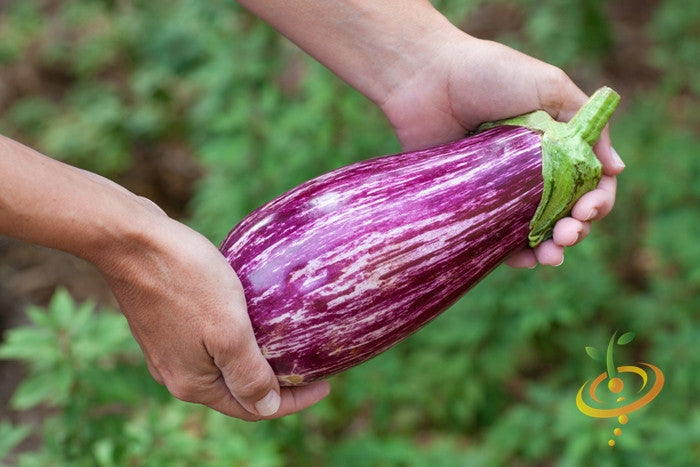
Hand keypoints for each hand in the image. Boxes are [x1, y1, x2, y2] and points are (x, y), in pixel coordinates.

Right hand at [95, 203, 329, 419]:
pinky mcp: (166, 324)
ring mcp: (169, 349)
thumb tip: (268, 408)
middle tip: (310, 366)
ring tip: (287, 344)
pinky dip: (236, 339)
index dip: (293, 401)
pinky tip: (251, 318)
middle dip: (276, 382)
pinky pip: (210, 342)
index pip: (254, 407)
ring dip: (256, 359)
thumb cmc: (186, 280)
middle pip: (238, 389)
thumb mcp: (228, 330)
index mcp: (194, 383)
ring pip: (223, 365)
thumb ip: (249, 374)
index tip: (325, 383)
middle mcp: (178, 373)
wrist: (132, 241)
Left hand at [378, 35, 624, 266]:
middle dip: (575, 230)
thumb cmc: (490, 75)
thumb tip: (617, 170)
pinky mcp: (468, 199)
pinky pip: (493, 234)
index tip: (589, 209)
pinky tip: (521, 259)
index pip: (589, 182)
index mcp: (556, 143)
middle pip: (564, 212)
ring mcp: (499, 187)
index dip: (597, 201)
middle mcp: (530, 169)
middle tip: (569, 235)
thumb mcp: (551, 88)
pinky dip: (511, 252)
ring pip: (532, 229)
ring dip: (548, 250)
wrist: (428, 77)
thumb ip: (589, 127)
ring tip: (551, 257)